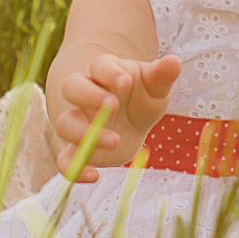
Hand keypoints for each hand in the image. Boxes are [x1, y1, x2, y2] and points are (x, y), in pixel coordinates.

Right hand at [52, 53, 181, 180]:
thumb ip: (162, 75)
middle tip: (113, 106)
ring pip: (64, 123)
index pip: (99, 66)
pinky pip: (64, 159)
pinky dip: (73, 169)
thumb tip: (174, 61)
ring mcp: (79, 121)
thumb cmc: (143, 95)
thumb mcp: (156, 85)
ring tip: (115, 140)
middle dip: (89, 96)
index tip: (126, 82)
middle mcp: (85, 95)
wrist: (133, 119)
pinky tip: (95, 176)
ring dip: (84, 133)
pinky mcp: (78, 148)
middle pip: (72, 87)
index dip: (109, 73)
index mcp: (105, 72)